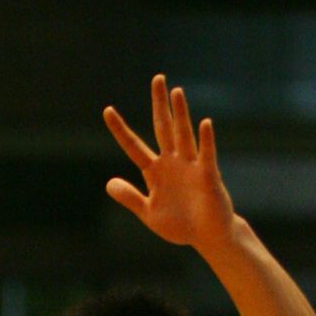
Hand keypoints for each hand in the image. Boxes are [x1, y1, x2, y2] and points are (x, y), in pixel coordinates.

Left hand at [103, 75, 234, 255]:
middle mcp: (172, 162)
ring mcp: (190, 166)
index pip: (133, 147)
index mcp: (155, 172)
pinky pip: (206, 154)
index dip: (120, 130)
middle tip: (157, 79)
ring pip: (183, 135)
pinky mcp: (207, 175)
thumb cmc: (180, 224)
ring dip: (180, 114)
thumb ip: (130, 198)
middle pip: (163, 128)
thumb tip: (109, 183)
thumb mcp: (149, 213)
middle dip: (159, 104)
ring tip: (176, 92)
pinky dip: (206, 140)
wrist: (207, 236)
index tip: (107, 110)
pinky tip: (204, 123)